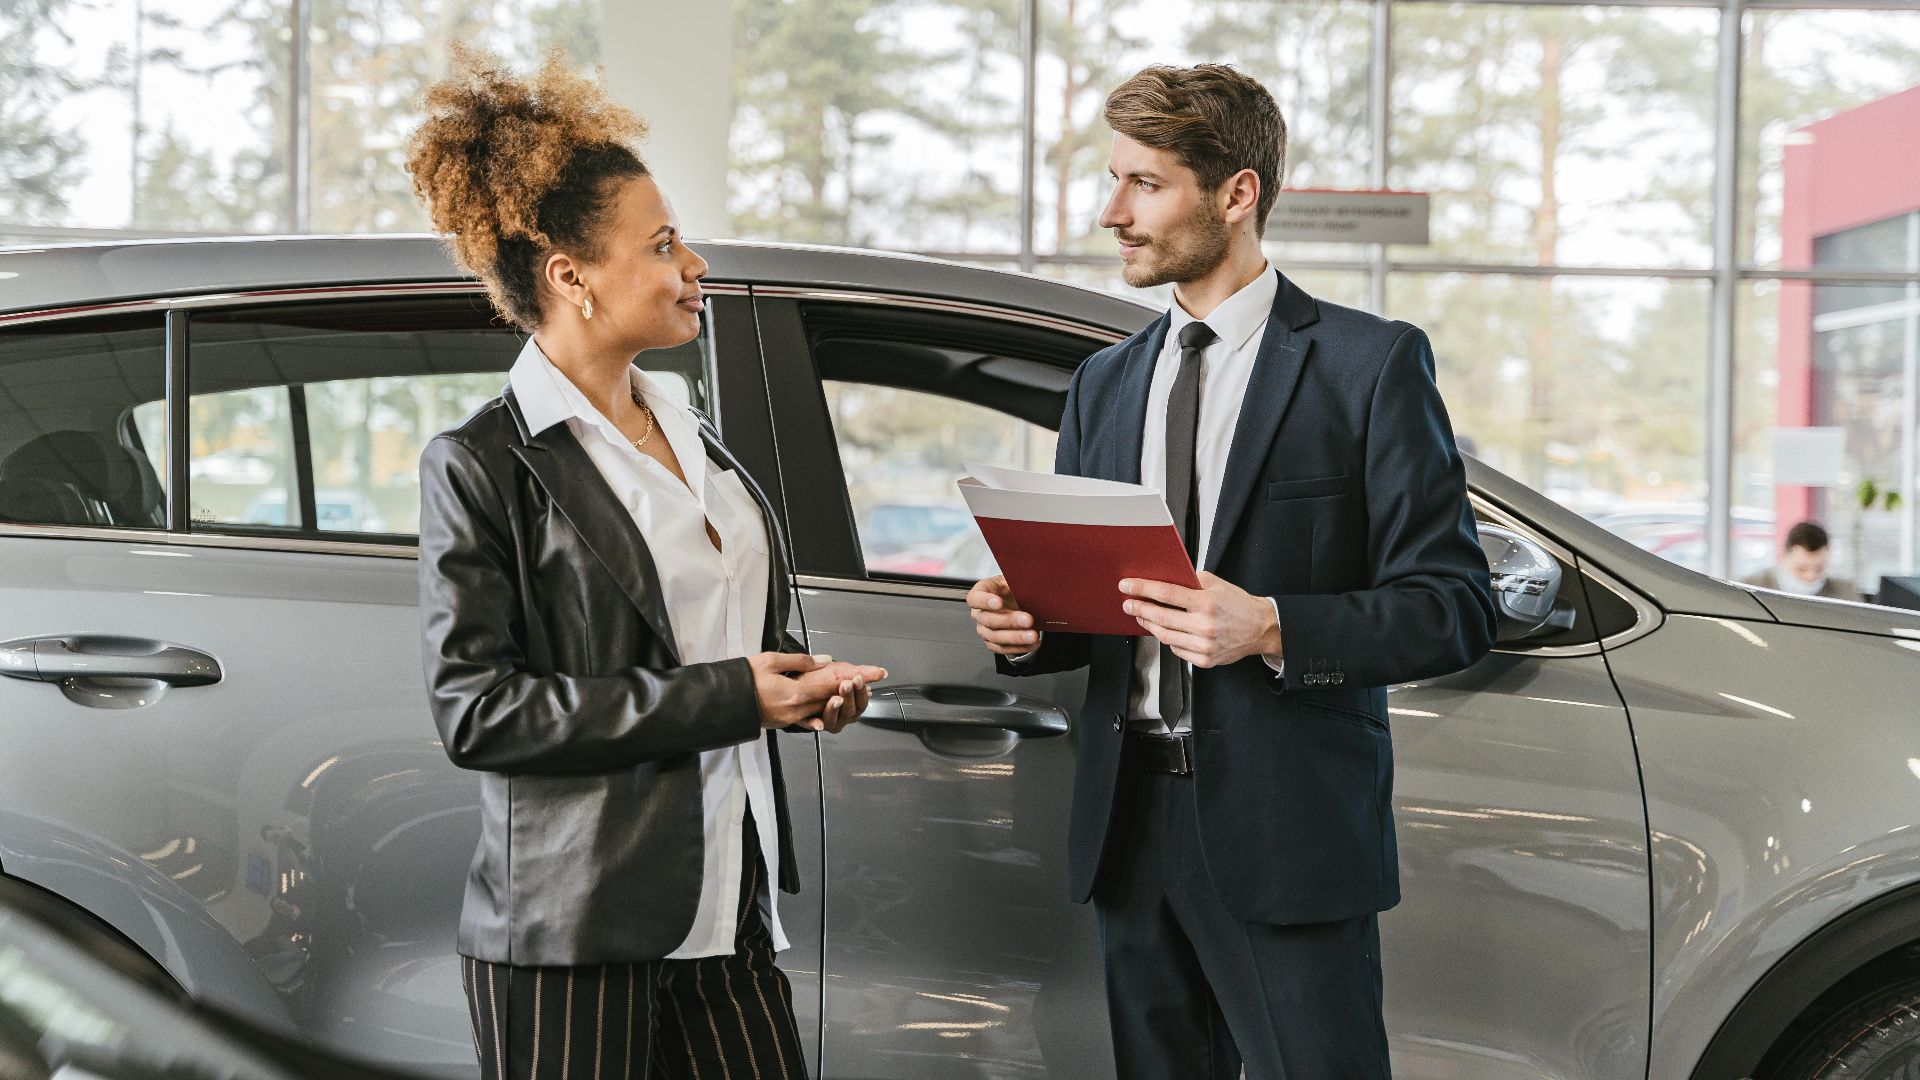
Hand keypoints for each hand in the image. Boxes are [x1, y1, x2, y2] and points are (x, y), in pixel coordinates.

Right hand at [749, 652, 884, 731]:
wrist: (725, 700)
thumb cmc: (745, 678)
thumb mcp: (771, 660)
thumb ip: (801, 661)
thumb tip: (824, 661)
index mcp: (796, 693)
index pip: (829, 685)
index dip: (848, 680)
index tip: (865, 677)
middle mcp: (796, 709)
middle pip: (828, 700)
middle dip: (846, 693)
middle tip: (865, 687)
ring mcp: (790, 718)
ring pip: (819, 710)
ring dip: (834, 704)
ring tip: (849, 697)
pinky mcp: (782, 722)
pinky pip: (805, 720)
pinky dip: (816, 718)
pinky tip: (823, 720)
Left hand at [809, 656, 879, 733]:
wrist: (798, 678)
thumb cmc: (821, 677)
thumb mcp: (843, 671)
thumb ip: (863, 672)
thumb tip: (883, 672)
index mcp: (852, 704)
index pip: (862, 702)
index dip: (861, 692)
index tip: (858, 679)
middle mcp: (841, 715)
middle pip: (850, 712)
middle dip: (849, 698)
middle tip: (846, 684)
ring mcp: (826, 719)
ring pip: (834, 721)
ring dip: (835, 710)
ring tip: (834, 699)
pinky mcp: (809, 722)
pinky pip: (812, 725)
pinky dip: (815, 724)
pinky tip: (817, 723)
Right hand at [968, 575, 1041, 655]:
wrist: (1016, 602)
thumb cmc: (1011, 589)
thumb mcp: (1013, 579)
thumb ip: (1017, 580)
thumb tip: (1031, 581)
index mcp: (981, 593)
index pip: (975, 598)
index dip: (985, 601)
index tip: (999, 602)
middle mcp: (979, 613)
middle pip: (988, 620)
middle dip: (1009, 621)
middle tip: (1027, 619)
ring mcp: (984, 630)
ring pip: (996, 637)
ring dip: (1016, 637)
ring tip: (1032, 635)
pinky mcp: (993, 643)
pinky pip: (1004, 648)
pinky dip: (1019, 647)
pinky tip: (1032, 643)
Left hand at [1119, 571, 1281, 668]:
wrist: (1260, 628)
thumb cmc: (1238, 605)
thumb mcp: (1217, 584)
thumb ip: (1191, 581)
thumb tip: (1165, 578)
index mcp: (1206, 603)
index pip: (1167, 594)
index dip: (1143, 589)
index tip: (1127, 586)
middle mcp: (1204, 626)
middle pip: (1160, 617)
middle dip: (1139, 609)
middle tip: (1128, 603)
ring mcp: (1204, 645)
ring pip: (1164, 636)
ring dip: (1149, 624)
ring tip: (1141, 615)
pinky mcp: (1204, 660)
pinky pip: (1176, 649)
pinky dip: (1167, 639)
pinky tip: (1163, 630)